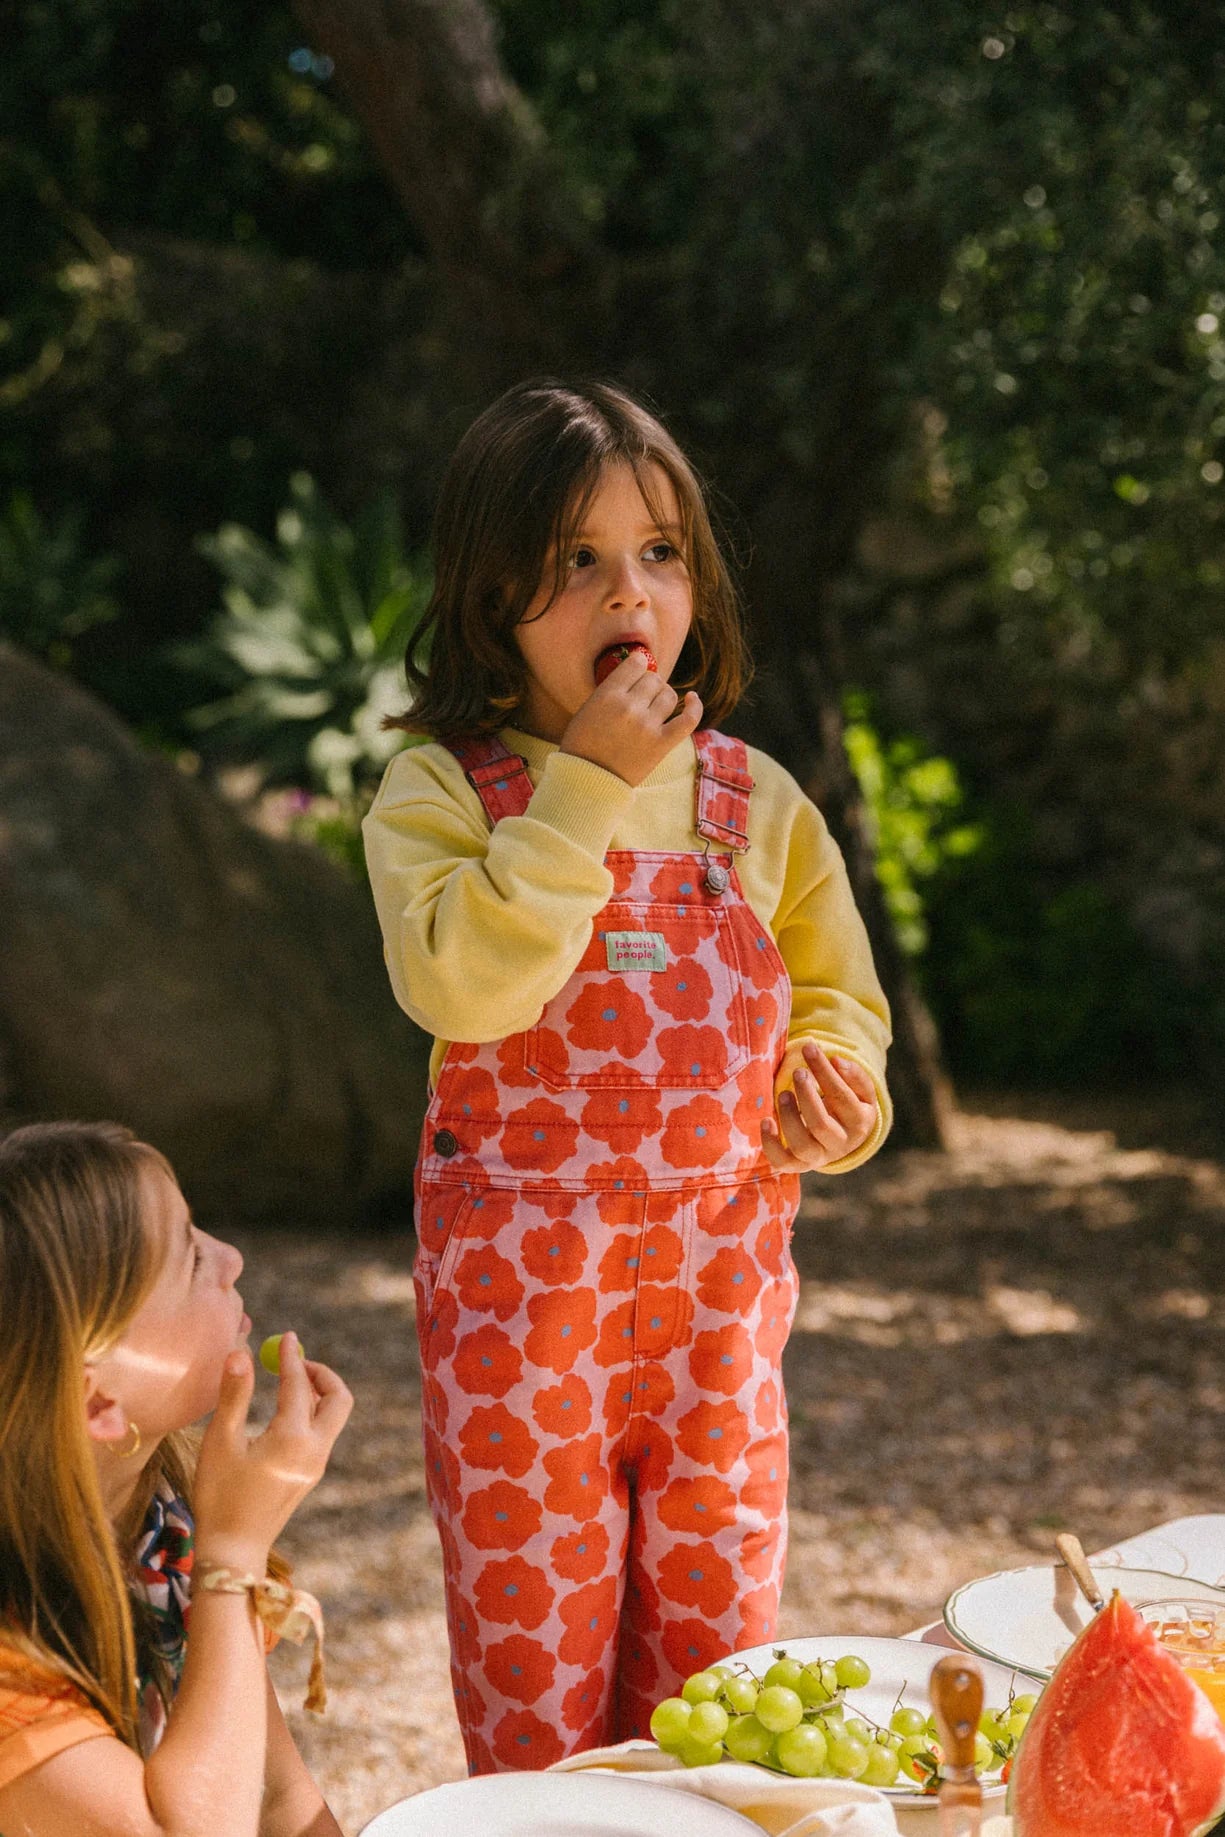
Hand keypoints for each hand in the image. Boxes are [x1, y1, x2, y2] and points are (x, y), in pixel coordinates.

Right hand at [193, 1332, 352, 1573]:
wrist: (233, 1552)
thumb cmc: (219, 1496)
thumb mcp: (221, 1442)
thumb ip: (235, 1394)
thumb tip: (240, 1352)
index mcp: (293, 1438)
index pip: (298, 1384)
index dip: (291, 1357)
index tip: (287, 1336)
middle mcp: (314, 1449)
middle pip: (339, 1398)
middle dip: (322, 1374)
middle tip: (294, 1362)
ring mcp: (316, 1465)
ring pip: (332, 1416)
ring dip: (318, 1392)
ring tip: (287, 1381)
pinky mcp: (310, 1475)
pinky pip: (321, 1432)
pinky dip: (311, 1412)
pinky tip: (284, 1412)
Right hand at [559, 650, 702, 786]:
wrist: (588, 781)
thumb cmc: (583, 744)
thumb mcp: (588, 708)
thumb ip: (611, 689)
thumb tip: (636, 671)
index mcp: (608, 695)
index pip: (636, 663)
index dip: (638, 665)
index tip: (636, 672)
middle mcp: (630, 707)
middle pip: (654, 679)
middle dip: (648, 685)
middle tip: (640, 698)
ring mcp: (648, 726)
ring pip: (669, 695)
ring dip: (663, 697)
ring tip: (654, 707)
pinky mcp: (662, 744)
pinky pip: (689, 718)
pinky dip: (695, 706)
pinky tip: (692, 699)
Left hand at [761, 1043, 878, 1172]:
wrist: (844, 1137)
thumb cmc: (849, 1105)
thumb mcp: (861, 1090)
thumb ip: (853, 1075)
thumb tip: (836, 1060)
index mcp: (860, 1123)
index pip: (841, 1097)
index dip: (824, 1072)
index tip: (809, 1048)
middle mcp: (841, 1144)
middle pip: (821, 1125)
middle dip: (807, 1096)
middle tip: (798, 1073)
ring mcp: (818, 1157)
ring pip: (801, 1146)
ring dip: (789, 1118)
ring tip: (783, 1094)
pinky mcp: (798, 1165)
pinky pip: (782, 1162)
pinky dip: (770, 1144)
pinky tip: (766, 1121)